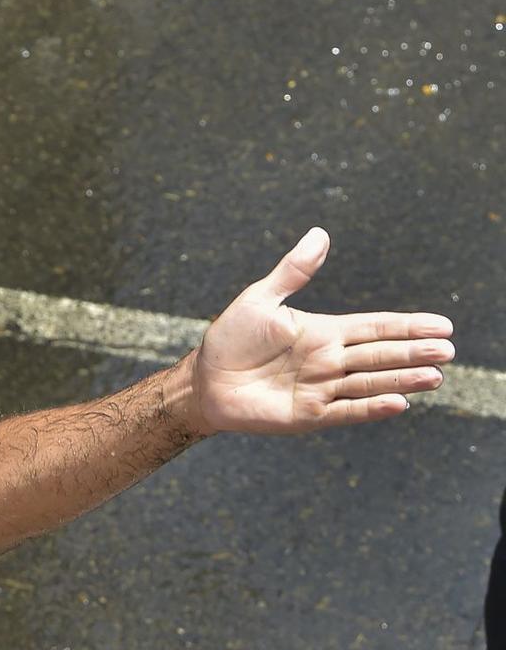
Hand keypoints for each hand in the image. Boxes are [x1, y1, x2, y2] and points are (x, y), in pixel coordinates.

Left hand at [192, 227, 454, 434]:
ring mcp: (322, 389)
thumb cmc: (230, 339)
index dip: (407, 326)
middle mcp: (330, 361)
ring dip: (402, 380)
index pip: (375, 328)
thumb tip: (320, 234)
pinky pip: (346, 411)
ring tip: (435, 376)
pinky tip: (398, 403)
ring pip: (370, 383)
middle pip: (380, 355)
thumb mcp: (261, 300)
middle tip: (448, 350)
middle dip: (413, 353)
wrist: (203, 380)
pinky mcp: (309, 415)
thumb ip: (293, 272)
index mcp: (324, 332)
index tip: (443, 325)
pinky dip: (370, 408)